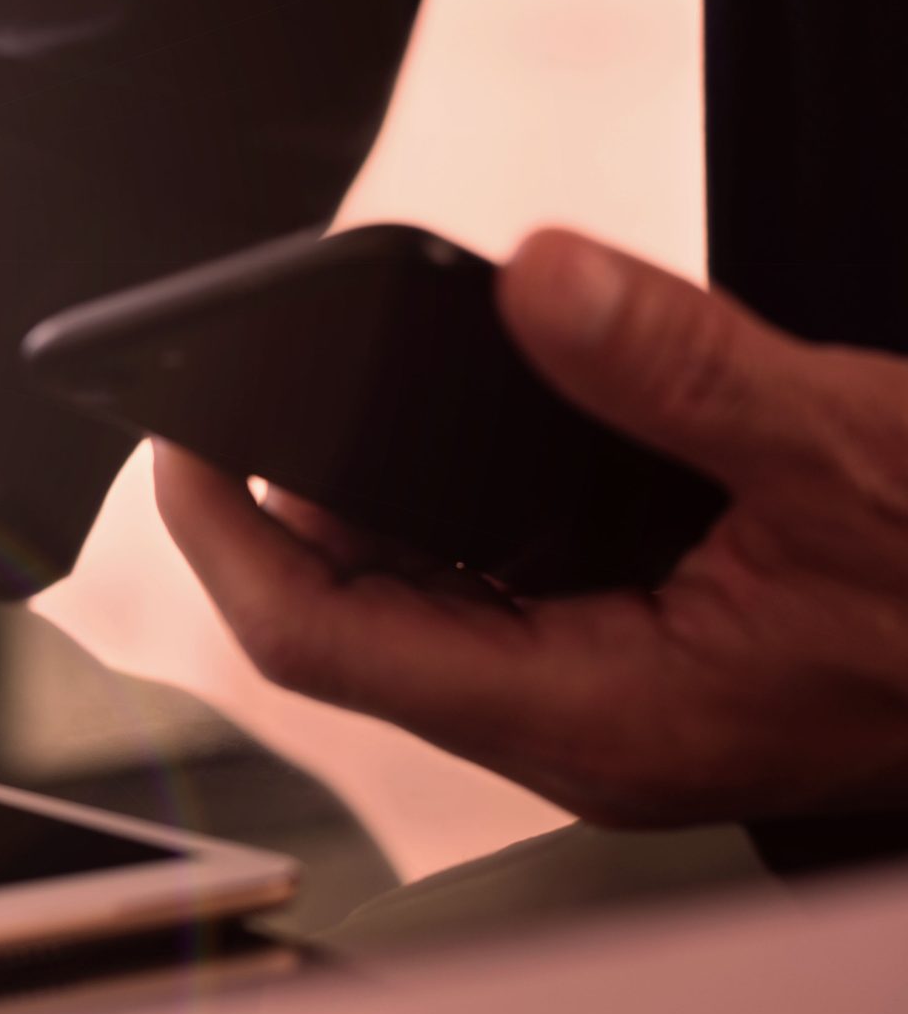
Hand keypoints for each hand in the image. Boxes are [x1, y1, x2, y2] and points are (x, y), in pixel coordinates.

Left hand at [156, 228, 907, 826]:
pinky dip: (455, 519)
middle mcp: (579, 733)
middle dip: (280, 513)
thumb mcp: (849, 457)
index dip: (221, 538)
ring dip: (366, 514)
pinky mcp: (648, 673)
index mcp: (594, 715)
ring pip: (424, 617)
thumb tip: (542, 280)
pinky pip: (500, 600)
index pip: (321, 642)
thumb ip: (681, 370)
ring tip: (322, 399)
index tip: (174, 436)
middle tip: (241, 389)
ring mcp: (610, 711)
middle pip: (352, 630)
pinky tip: (459, 439)